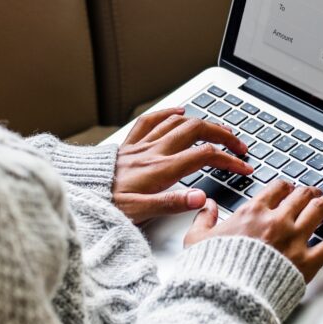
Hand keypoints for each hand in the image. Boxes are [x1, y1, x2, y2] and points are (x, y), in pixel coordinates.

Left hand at [113, 108, 252, 222]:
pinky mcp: (129, 145)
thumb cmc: (105, 205)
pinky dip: (169, 113)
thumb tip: (201, 198)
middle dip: (224, 135)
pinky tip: (179, 111)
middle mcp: (154, 152)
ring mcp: (142, 145)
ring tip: (220, 130)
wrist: (77, 193)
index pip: (205, 156)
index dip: (230, 160)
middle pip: (198, 131)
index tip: (244, 168)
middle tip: (240, 145)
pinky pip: (151, 120)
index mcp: (161, 169)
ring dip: (204, 123)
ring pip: (179, 122)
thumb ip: (172, 203)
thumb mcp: (140, 212)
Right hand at [183, 179, 322, 281]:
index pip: (275, 190)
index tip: (287, 188)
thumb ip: (203, 220)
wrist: (228, 295)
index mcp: (252, 213)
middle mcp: (277, 221)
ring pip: (317, 212)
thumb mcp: (196, 240)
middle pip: (299, 197)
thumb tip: (206, 207)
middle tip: (313, 192)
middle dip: (308, 192)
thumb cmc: (212, 270)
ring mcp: (295, 239)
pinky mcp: (307, 261)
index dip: (284, 187)